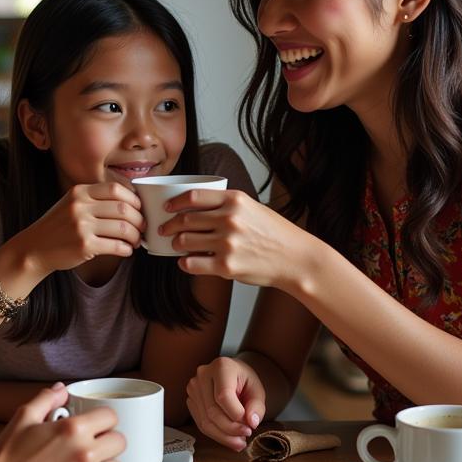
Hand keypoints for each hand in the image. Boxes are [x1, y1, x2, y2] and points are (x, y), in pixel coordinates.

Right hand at [0, 383, 124, 461]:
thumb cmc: (7, 457)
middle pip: (120, 442)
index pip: (111, 416)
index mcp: (73, 429)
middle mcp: (85, 453)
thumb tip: (62, 389)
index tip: (95, 425)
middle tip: (92, 445)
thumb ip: (47, 399)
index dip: (103, 419)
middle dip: (107, 440)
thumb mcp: (23, 418)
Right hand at [17, 183, 143, 274]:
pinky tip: (126, 250)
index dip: (134, 199)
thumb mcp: (71, 204)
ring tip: (135, 241)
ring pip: (123, 228)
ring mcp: (82, 226)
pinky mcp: (84, 246)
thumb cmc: (57, 227)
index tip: (139, 209)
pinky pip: (116, 246)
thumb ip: (95, 199)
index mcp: (80, 192)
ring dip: (135, 236)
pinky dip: (126, 249)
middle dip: (139, 220)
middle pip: (123, 208)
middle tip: (142, 227)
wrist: (34, 248)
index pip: (116, 189)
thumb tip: (130, 203)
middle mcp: (80, 206)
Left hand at [159, 188, 302, 287]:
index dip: (175, 202)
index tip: (167, 207)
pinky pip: (192, 263)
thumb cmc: (275, 234)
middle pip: (185, 220)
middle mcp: (229, 219)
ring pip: (184, 241)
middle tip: (164, 230)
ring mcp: (227, 243)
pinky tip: (186, 262)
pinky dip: (184, 263)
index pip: (193, 196)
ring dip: (176, 244)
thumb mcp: (253, 208)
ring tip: (177, 246)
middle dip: (169, 225)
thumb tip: (195, 209)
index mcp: (235, 200)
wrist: (296, 259)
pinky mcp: (226, 265)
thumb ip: (227, 206)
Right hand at [186, 356, 266, 450]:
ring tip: (239, 441)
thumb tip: (252, 422)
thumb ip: (257, 406)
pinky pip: (201, 424)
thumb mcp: (258, 390)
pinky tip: (229, 438)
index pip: (223, 396)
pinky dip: (216, 435)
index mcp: (222, 366)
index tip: (249, 425)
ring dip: (224, 436)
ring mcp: (194, 388)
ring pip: (205, 421)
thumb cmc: (244, 381)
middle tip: (246, 435)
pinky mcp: (191, 400)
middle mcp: (203, 375)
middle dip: (231, 429)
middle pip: (212, 411)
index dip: (236, 414)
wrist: (232, 375)